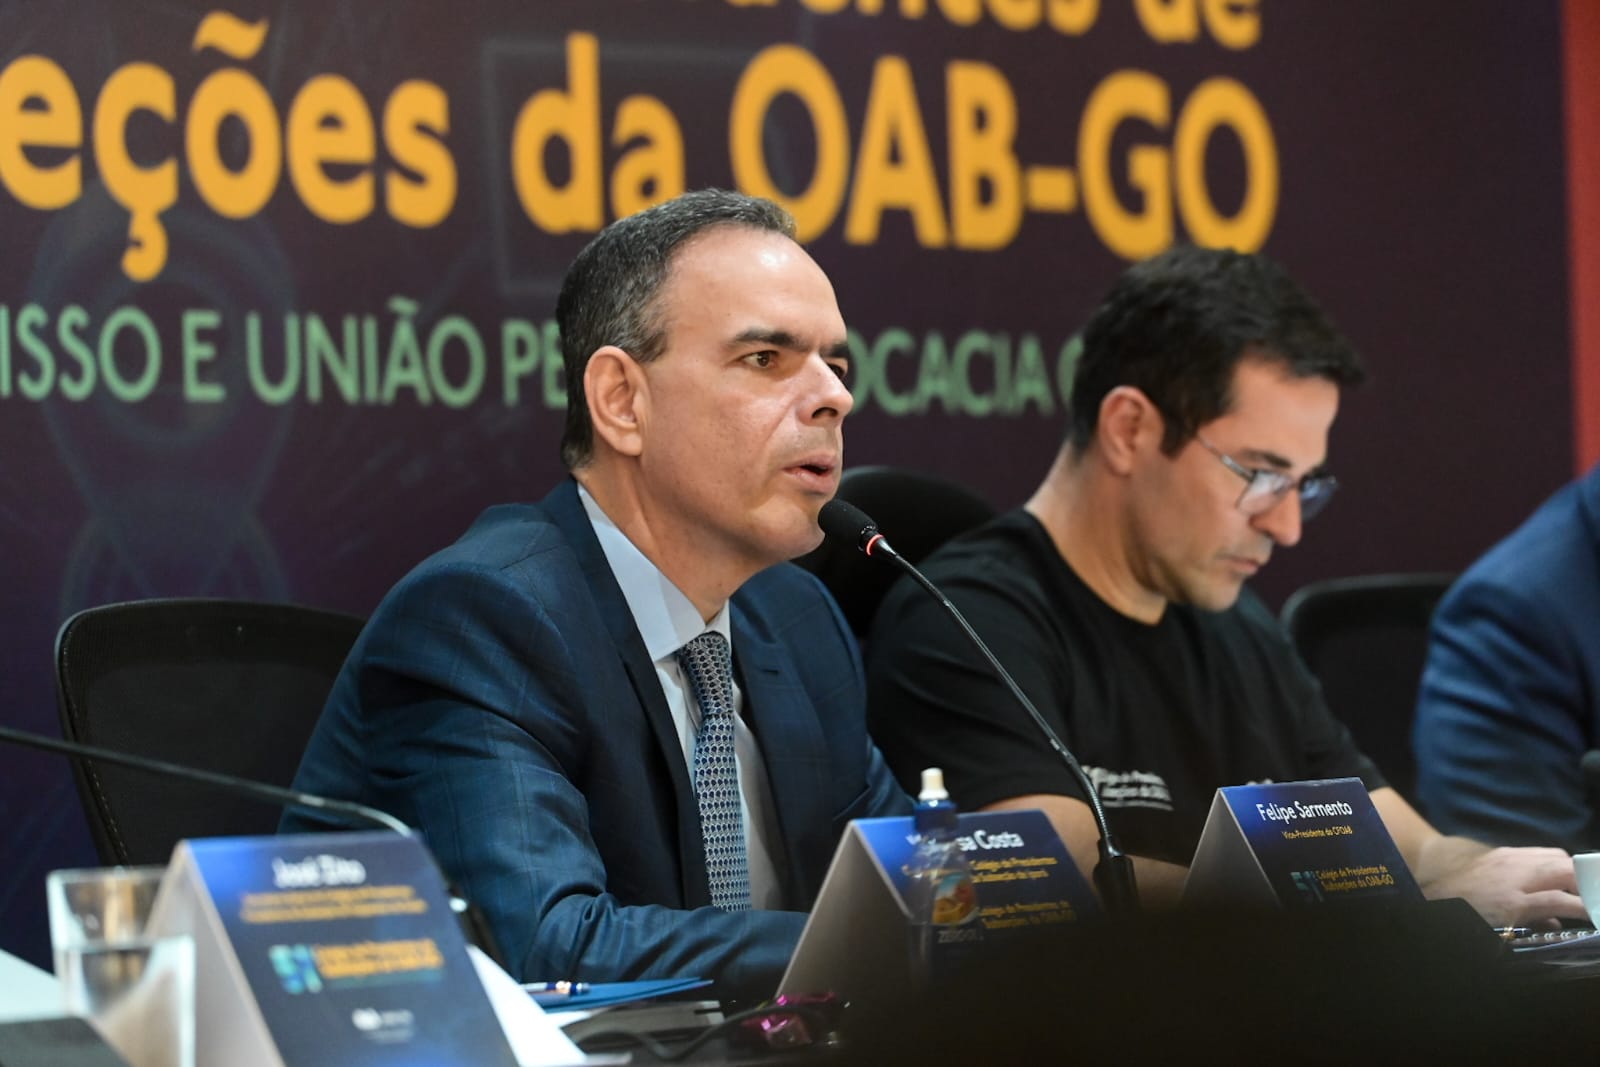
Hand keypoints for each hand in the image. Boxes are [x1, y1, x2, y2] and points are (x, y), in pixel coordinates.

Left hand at [1421, 846, 1585, 928]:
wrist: (1434, 884)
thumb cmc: (1467, 911)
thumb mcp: (1499, 928)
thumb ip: (1534, 925)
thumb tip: (1560, 923)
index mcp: (1511, 902)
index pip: (1560, 901)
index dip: (1585, 908)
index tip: (1596, 914)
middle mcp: (1514, 876)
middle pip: (1565, 870)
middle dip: (1587, 884)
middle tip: (1593, 897)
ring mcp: (1510, 859)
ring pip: (1557, 856)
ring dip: (1574, 871)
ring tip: (1580, 886)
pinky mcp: (1505, 851)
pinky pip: (1541, 851)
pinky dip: (1555, 861)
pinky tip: (1557, 874)